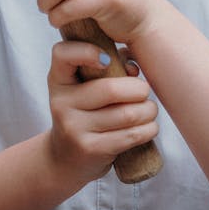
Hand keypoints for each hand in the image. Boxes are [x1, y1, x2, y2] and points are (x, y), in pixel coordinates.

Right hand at [46, 40, 158, 183]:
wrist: (64, 158)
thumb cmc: (85, 112)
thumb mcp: (85, 86)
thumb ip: (109, 66)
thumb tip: (133, 66)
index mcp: (59, 80)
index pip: (63, 54)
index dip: (86, 51)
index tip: (107, 59)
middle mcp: (61, 103)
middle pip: (111, 89)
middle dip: (139, 89)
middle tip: (145, 91)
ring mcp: (74, 128)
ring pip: (127, 114)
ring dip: (148, 110)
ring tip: (150, 109)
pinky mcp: (90, 149)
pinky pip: (130, 135)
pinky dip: (148, 129)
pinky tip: (149, 126)